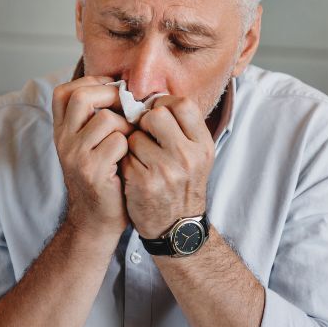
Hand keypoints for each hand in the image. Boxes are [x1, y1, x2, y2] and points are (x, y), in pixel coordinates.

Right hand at [51, 75, 134, 236]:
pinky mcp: (91, 170)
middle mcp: (63, 140)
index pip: (64, 91)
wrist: (95, 220)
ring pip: (105, 119)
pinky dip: (130, 146)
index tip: (113, 91)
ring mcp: (75, 155)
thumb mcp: (89, 146)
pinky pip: (118, 141)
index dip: (91, 83)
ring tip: (132, 141)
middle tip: (128, 109)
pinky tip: (130, 159)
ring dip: (126, 126)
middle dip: (111, 96)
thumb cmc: (103, 179)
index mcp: (61, 131)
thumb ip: (96, 120)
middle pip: (81, 96)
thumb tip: (125, 89)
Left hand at [121, 95, 213, 239]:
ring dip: (132, 144)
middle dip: (144, 122)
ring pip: (135, 136)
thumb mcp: (196, 156)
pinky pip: (124, 156)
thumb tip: (154, 98)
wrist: (176, 228)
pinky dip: (125, 161)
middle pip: (155, 115)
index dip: (164, 104)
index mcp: (202, 145)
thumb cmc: (182, 185)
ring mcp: (166, 170)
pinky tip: (133, 173)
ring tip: (140, 158)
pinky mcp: (144, 183)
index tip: (156, 114)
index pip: (182, 104)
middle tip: (145, 135)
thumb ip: (182, 128)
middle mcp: (188, 156)